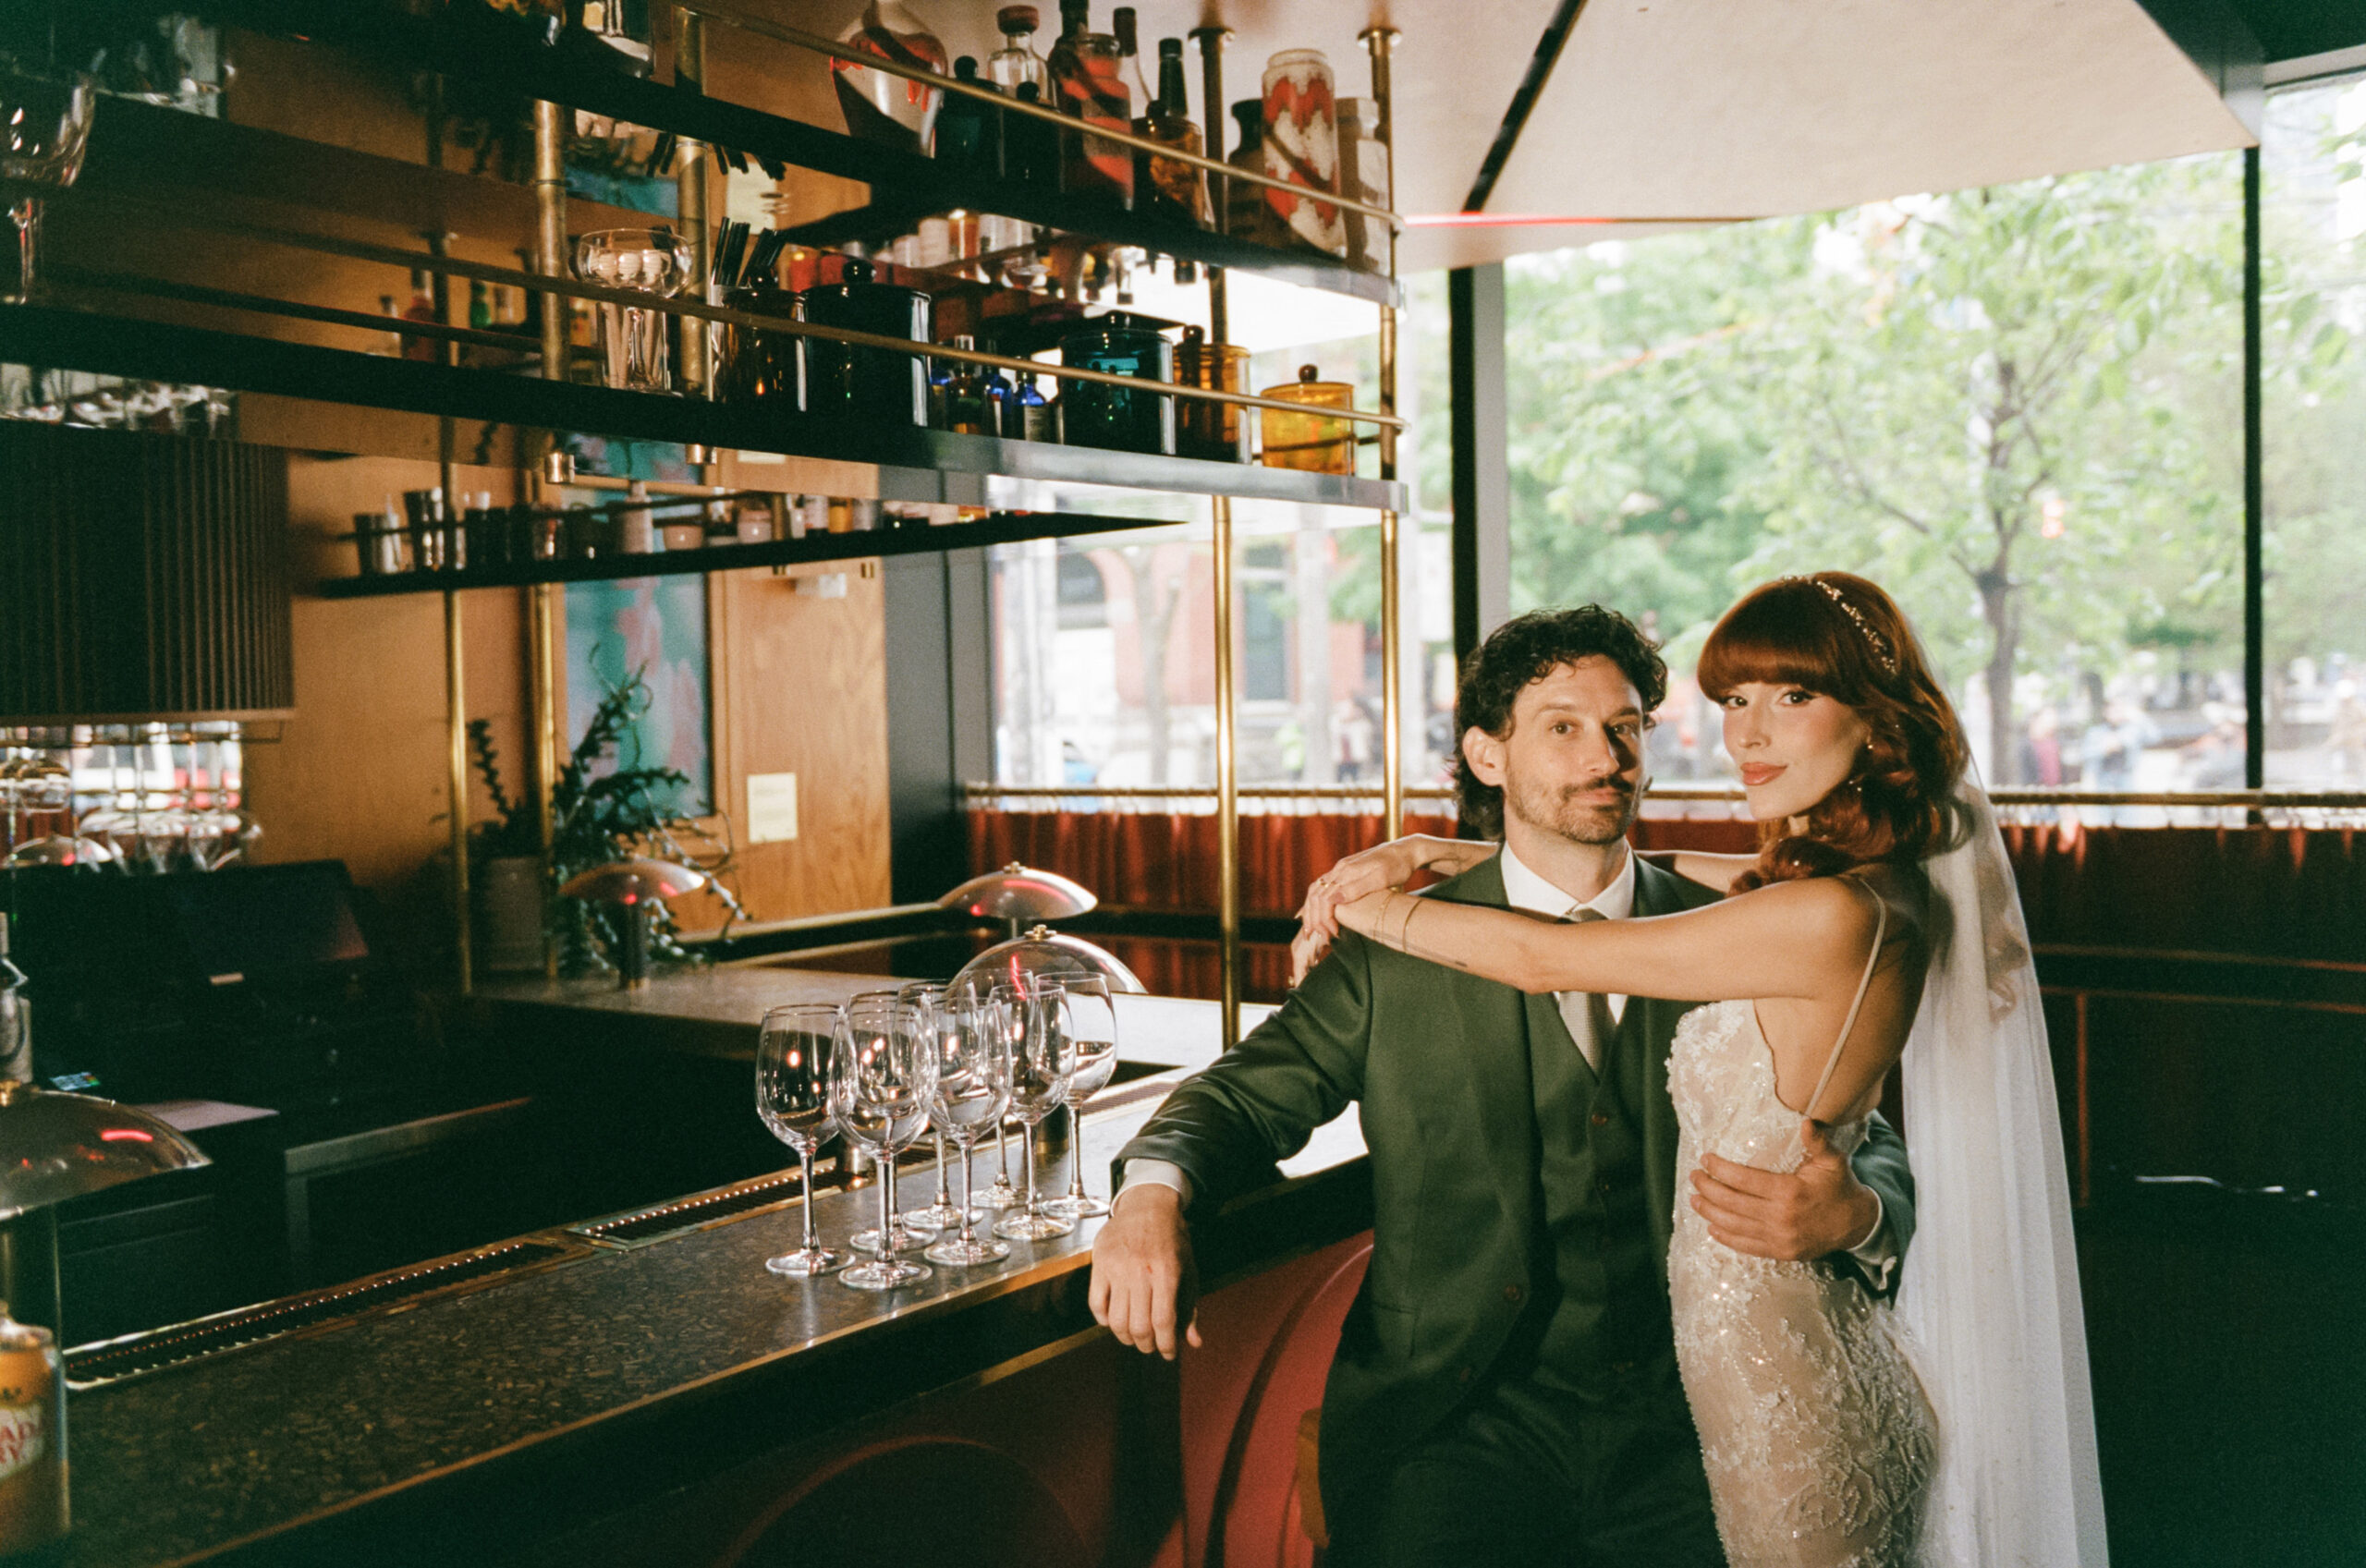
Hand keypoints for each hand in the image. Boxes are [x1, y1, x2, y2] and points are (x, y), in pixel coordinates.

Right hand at [1088, 1184, 1202, 1358]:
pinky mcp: (1099, 1263)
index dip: (1166, 1344)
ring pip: (1116, 1320)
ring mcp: (1117, 1267)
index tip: (1168, 1354)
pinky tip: (1113, 1321)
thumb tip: (1194, 1342)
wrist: (1148, 1205)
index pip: (1164, 1321)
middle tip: (1150, 1346)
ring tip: (1133, 1337)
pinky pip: (1095, 1303)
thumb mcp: (1189, 1270)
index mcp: (1167, 1273)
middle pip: (1139, 1325)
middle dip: (1146, 1345)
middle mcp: (1141, 1271)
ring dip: (1125, 1337)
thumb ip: (1190, 1307)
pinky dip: (1103, 1320)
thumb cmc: (1173, 1239)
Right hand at [1291, 840, 1427, 983]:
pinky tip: (1318, 913)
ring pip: (1316, 891)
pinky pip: (1323, 887)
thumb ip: (1356, 888)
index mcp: (1346, 871)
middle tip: (1319, 937)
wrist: (1406, 851)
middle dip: (1313, 918)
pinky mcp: (1345, 871)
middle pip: (1315, 895)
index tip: (1333, 933)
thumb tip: (1333, 899)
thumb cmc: (1398, 866)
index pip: (1324, 898)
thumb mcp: (1381, 878)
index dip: (1325, 918)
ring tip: (1312, 930)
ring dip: (1311, 911)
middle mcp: (1339, 869)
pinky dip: (1317, 903)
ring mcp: (1341, 869)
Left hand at [1688, 1120, 1878, 1260]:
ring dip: (1710, 1212)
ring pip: (1734, 1225)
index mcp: (1789, 1192)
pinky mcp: (1781, 1253)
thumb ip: (1817, 1142)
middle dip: (1708, 1188)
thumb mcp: (1833, 1161)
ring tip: (1694, 1199)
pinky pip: (1747, 1246)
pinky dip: (1726, 1238)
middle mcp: (1781, 1217)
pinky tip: (1712, 1228)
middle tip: (1694, 1177)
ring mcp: (1780, 1239)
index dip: (1720, 1169)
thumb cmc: (1840, 1186)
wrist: (1856, 1224)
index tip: (1705, 1159)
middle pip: (1732, 1203)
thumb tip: (1806, 1122)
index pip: (1743, 1179)